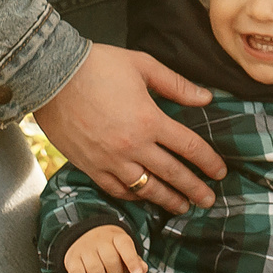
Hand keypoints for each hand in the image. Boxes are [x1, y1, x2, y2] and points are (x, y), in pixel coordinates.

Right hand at [34, 42, 225, 215]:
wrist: (51, 76)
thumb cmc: (98, 65)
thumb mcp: (142, 65)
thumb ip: (176, 85)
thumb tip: (206, 98)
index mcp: (150, 120)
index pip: (189, 147)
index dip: (208, 162)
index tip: (220, 172)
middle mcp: (133, 146)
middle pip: (173, 174)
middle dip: (194, 190)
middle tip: (208, 201)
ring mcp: (110, 160)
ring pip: (146, 188)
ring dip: (167, 200)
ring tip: (182, 208)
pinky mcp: (90, 166)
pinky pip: (117, 189)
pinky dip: (134, 196)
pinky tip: (144, 198)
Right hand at [63, 225, 147, 272]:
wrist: (84, 236)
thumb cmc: (110, 248)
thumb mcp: (124, 250)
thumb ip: (135, 260)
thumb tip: (144, 269)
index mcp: (116, 236)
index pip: (125, 246)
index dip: (132, 261)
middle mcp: (99, 240)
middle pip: (110, 261)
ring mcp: (84, 249)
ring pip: (94, 269)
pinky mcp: (72, 259)